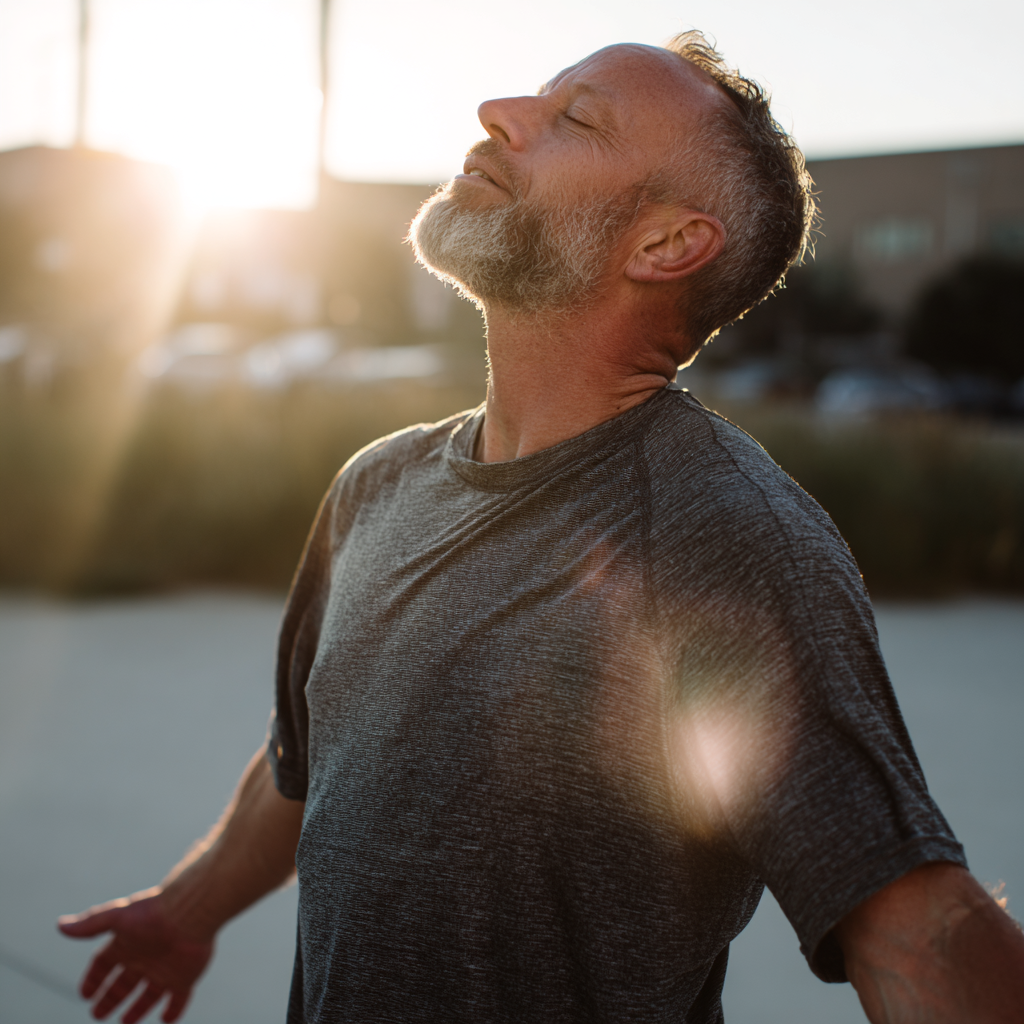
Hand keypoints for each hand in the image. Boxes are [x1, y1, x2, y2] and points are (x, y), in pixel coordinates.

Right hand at [58, 889, 213, 1022]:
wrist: (191, 912)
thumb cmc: (153, 913)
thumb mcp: (117, 917)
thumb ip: (91, 924)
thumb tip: (61, 925)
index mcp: (128, 943)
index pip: (105, 963)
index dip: (94, 978)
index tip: (84, 993)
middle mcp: (146, 957)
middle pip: (124, 982)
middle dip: (110, 997)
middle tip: (97, 1014)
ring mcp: (166, 968)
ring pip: (149, 994)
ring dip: (137, 1009)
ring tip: (125, 1022)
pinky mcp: (185, 976)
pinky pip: (180, 999)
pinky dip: (174, 1010)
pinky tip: (166, 1020)